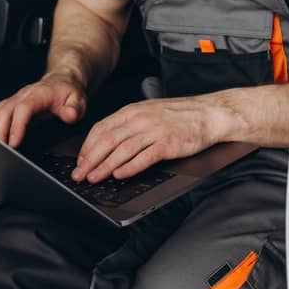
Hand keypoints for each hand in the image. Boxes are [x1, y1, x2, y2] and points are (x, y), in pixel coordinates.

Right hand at [0, 74, 87, 147]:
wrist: (62, 80)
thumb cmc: (68, 92)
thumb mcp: (78, 100)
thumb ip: (74, 109)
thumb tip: (69, 115)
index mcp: (39, 94)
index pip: (23, 108)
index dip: (16, 125)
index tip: (14, 142)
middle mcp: (23, 95)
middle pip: (4, 110)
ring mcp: (14, 99)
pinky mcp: (10, 104)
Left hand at [72, 97, 219, 183]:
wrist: (209, 113)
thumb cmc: (179, 115)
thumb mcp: (148, 112)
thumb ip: (128, 124)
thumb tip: (105, 143)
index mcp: (133, 110)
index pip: (101, 128)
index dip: (87, 147)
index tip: (79, 162)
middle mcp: (140, 118)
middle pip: (107, 140)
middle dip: (90, 160)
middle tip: (79, 174)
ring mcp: (154, 130)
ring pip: (122, 150)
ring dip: (105, 166)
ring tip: (95, 178)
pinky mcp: (168, 143)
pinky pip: (144, 156)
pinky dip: (130, 167)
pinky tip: (120, 175)